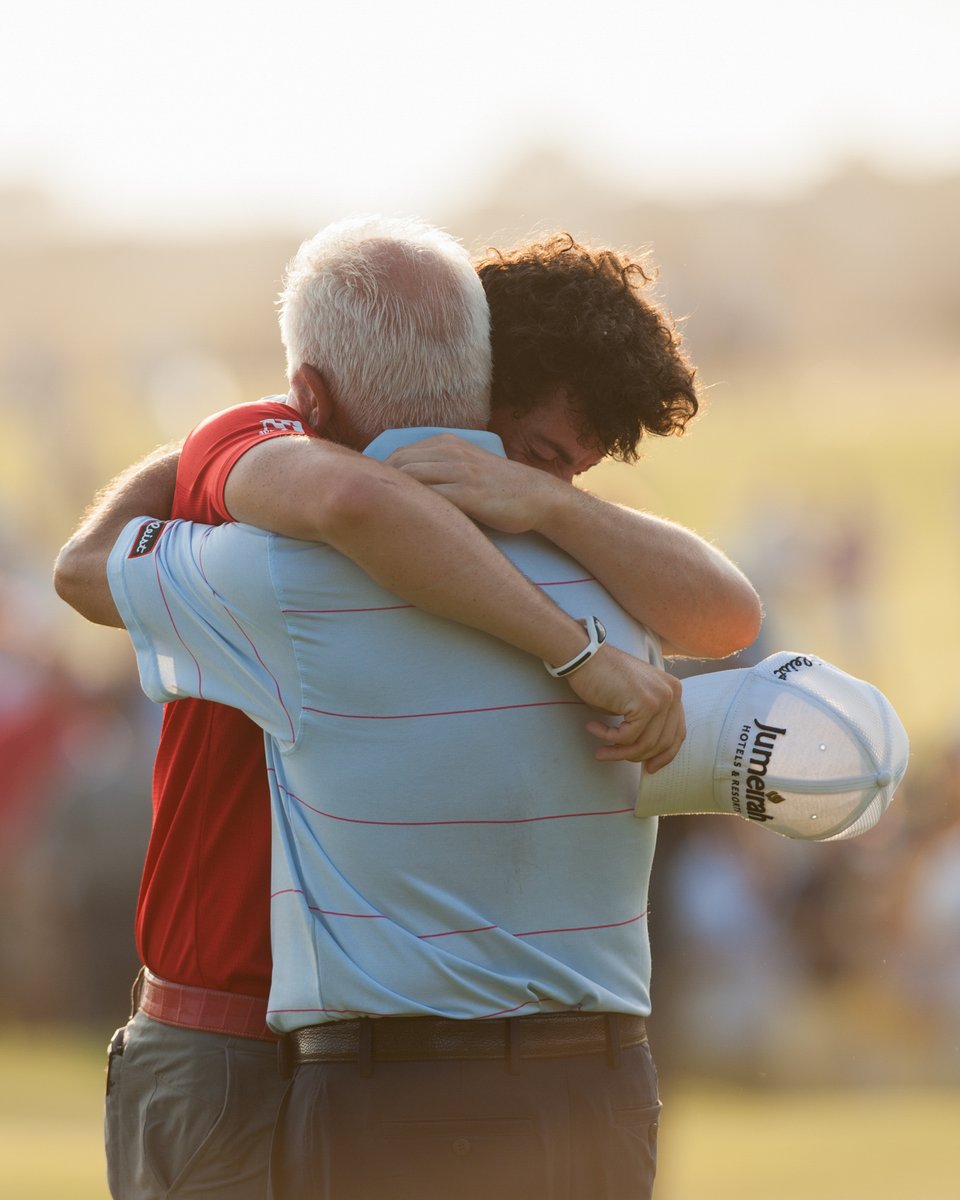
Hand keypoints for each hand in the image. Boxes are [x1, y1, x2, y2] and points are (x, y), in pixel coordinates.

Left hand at [385, 435, 555, 532]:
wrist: (536, 496)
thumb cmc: (498, 488)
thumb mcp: (465, 467)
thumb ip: (438, 469)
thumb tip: (404, 487)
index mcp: (446, 444)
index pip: (398, 455)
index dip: (379, 477)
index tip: (369, 498)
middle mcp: (451, 452)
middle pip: (399, 466)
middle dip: (380, 488)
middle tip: (369, 513)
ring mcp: (460, 472)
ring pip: (411, 479)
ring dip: (393, 499)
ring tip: (380, 521)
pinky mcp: (470, 494)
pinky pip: (432, 498)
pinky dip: (414, 510)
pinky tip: (406, 527)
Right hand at [564, 645, 684, 770]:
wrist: (585, 656)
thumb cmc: (603, 678)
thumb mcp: (633, 701)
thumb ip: (647, 720)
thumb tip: (650, 755)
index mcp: (673, 690)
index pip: (677, 733)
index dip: (665, 755)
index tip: (649, 769)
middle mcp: (672, 693)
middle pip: (662, 742)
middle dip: (635, 756)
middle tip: (609, 756)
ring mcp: (661, 697)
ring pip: (645, 743)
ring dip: (618, 752)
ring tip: (599, 750)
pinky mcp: (645, 703)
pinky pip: (627, 736)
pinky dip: (608, 738)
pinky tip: (593, 727)